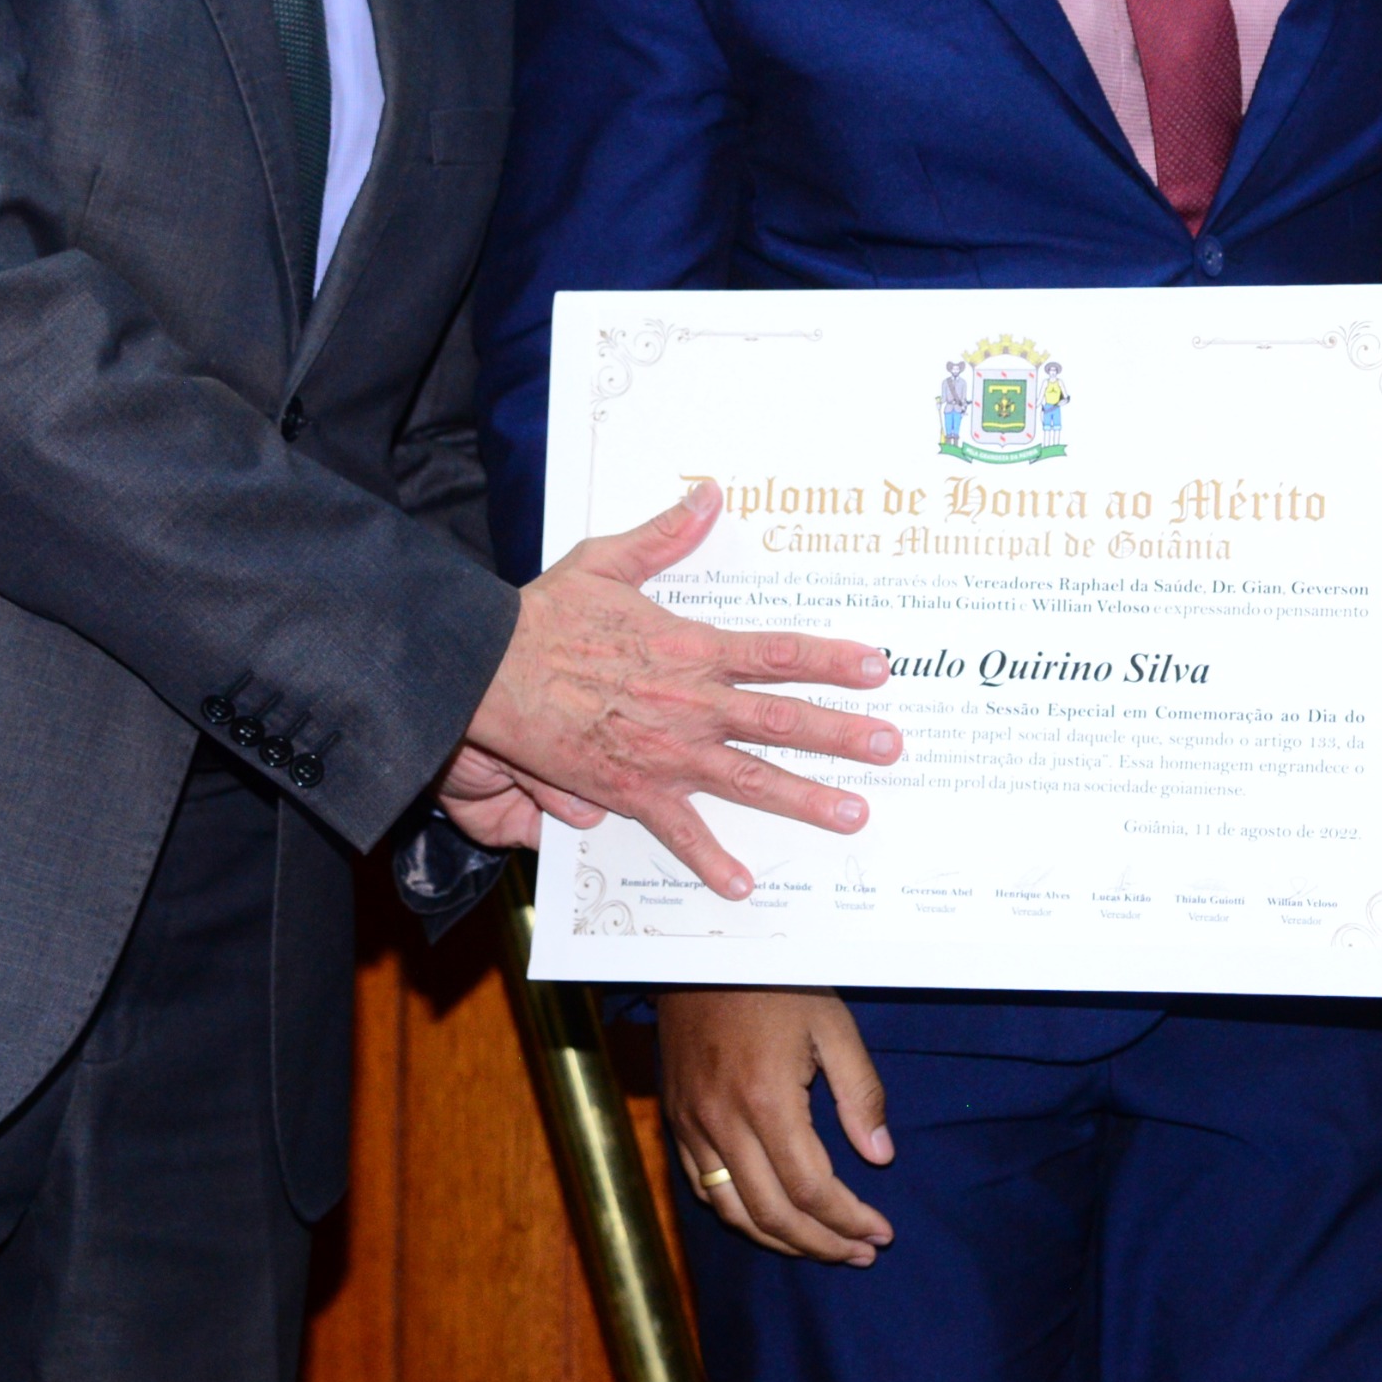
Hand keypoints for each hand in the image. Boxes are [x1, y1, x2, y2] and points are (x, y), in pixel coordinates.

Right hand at [459, 481, 898, 897]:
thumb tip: (708, 496)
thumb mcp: (608, 560)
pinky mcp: (632, 789)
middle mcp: (692, 703)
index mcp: (691, 648)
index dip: (832, 660)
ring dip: (806, 797)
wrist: (491, 670)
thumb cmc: (545, 616)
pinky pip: (680, 831)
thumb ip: (665, 536)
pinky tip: (745, 886)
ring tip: (854, 814)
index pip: (778, 653)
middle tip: (891, 748)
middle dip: (843, 734)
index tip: (877, 668)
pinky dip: (712, 861)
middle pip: (783, 720)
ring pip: (751, 777)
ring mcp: (667, 752)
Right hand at [659, 987, 895, 1263]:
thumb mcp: (832, 1025)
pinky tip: (770, 1218)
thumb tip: (879, 1156)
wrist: (703, 949)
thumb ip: (860, 1092)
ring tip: (822, 1248)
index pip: (810, 1189)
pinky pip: (702, 1187)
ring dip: (780, 1241)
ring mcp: (693, 1124)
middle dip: (821, 1245)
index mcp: (766, 1100)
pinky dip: (739, 1214)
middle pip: (772, 1214)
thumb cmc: (776, 981)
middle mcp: (723, 1122)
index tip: (880, 1233)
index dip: (849, 1220)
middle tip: (860, 1254)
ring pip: (733, 1212)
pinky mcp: (677, 1119)